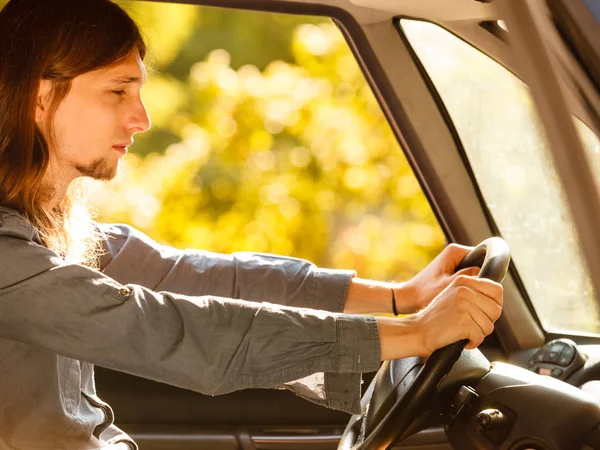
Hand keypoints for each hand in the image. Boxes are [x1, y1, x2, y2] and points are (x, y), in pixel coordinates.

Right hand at [378, 275, 502, 358]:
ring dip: (478, 333)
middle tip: (470, 324)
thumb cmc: (436, 317)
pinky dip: (472, 342)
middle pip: (496, 310)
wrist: (417, 330)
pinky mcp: (463, 321)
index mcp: (464, 281)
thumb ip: (474, 293)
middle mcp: (464, 290)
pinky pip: (480, 336)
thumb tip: (497, 301)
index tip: (483, 313)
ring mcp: (464, 305)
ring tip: (462, 330)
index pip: (497, 290)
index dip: (494, 304)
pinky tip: (460, 338)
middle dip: (486, 322)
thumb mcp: (454, 295)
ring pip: (489, 326)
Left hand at [394, 244, 479, 313]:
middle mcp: (455, 252)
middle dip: (480, 278)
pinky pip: (466, 276)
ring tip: (472, 295)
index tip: (486, 285)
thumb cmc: (424, 292)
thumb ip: (468, 277)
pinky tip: (465, 296)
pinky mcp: (450, 269)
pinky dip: (467, 285)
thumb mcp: (449, 286)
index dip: (487, 270)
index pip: (483, 255)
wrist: (408, 297)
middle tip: (479, 292)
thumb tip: (484, 272)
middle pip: (479, 263)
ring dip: (473, 282)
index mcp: (455, 251)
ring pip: (473, 271)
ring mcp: (452, 260)